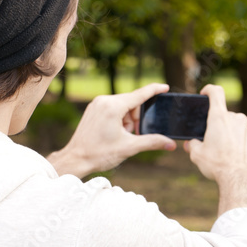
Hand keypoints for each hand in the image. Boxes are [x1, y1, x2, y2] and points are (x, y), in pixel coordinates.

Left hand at [49, 83, 175, 177]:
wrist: (75, 159)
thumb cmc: (99, 154)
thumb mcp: (129, 147)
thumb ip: (152, 142)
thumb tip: (171, 144)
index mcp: (113, 106)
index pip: (140, 94)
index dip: (155, 90)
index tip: (165, 87)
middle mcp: (104, 100)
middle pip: (132, 102)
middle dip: (136, 118)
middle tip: (132, 134)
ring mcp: (97, 104)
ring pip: (122, 106)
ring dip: (127, 120)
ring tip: (120, 136)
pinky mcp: (93, 109)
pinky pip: (112, 108)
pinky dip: (118, 119)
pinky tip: (114, 133)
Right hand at [184, 84, 246, 184]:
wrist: (240, 179)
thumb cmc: (217, 165)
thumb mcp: (197, 155)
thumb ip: (192, 145)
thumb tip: (190, 144)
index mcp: (219, 117)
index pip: (215, 93)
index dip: (209, 90)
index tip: (205, 94)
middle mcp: (237, 118)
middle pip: (226, 116)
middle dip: (220, 126)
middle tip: (213, 141)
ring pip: (238, 128)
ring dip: (232, 136)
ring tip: (226, 153)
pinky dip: (242, 145)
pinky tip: (237, 158)